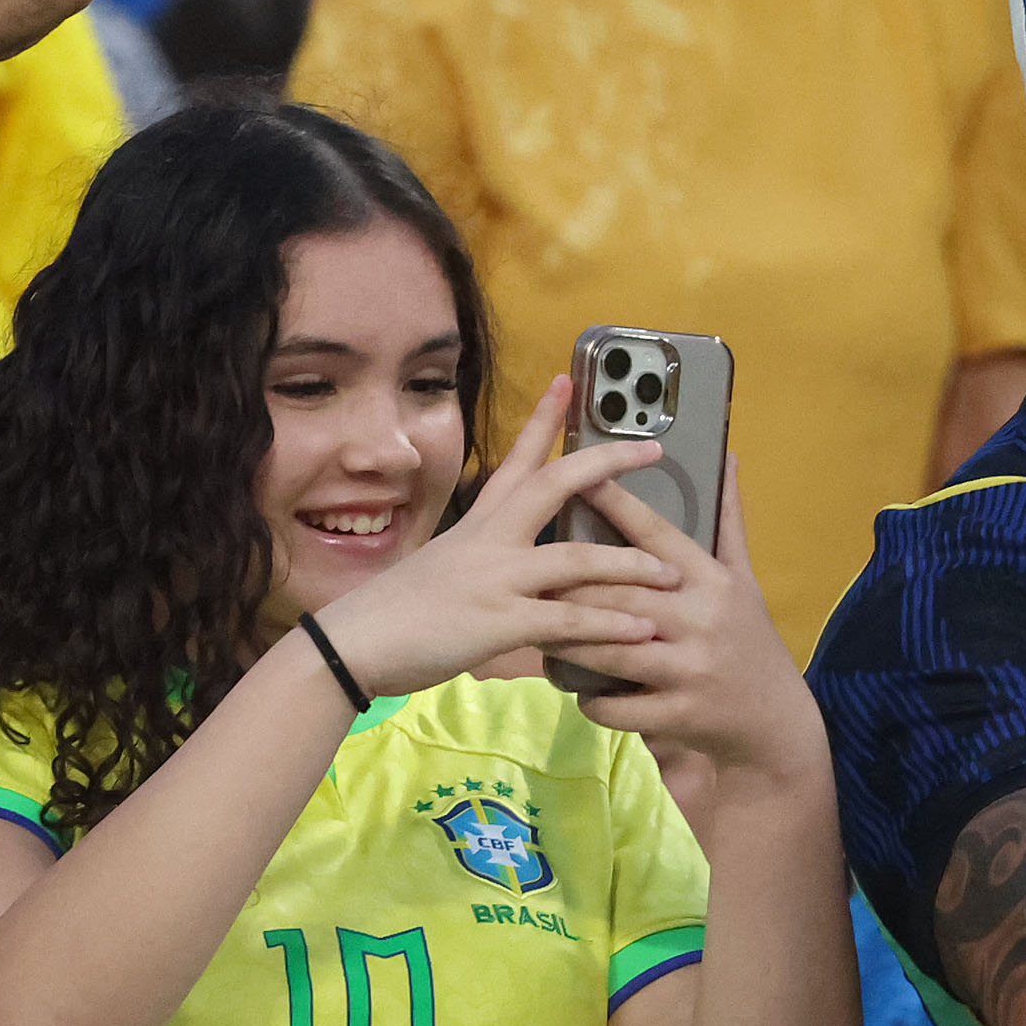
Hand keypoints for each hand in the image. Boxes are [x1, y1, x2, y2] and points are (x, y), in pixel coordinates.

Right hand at [306, 379, 682, 696]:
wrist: (353, 644)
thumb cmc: (393, 613)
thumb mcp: (441, 568)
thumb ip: (479, 559)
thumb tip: (503, 561)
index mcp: (476, 523)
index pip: (516, 459)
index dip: (543, 419)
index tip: (567, 381)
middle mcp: (490, 539)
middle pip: (557, 484)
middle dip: (608, 464)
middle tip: (653, 448)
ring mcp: (497, 578)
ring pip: (578, 559)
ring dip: (631, 566)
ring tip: (672, 575)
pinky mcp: (500, 621)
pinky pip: (569, 620)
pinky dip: (610, 626)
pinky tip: (643, 629)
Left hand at [551, 456, 829, 793]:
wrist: (775, 718)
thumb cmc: (750, 638)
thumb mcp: (744, 577)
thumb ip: (727, 519)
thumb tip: (726, 457)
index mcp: (711, 579)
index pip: (656, 533)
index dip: (614, 504)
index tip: (575, 479)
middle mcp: (700, 619)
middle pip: (618, 592)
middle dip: (568, 584)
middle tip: (527, 575)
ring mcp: (689, 669)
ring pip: (609, 650)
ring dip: (567, 642)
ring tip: (535, 629)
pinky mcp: (678, 714)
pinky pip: (617, 706)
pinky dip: (590, 699)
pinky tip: (574, 688)